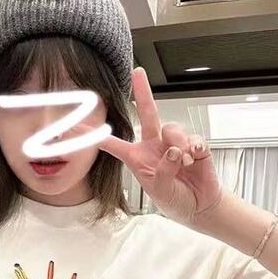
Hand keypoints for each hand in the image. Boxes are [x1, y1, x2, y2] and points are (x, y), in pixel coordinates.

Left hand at [97, 67, 223, 225]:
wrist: (198, 206)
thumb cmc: (174, 200)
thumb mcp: (160, 189)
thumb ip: (163, 170)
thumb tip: (174, 151)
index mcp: (137, 158)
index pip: (114, 145)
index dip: (99, 137)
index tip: (79, 127)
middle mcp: (153, 146)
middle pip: (147, 114)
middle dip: (143, 92)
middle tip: (138, 72)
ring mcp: (174, 143)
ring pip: (172, 129)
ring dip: (178, 144)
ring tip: (185, 163)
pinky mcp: (194, 145)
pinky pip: (193, 138)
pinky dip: (194, 147)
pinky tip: (195, 158)